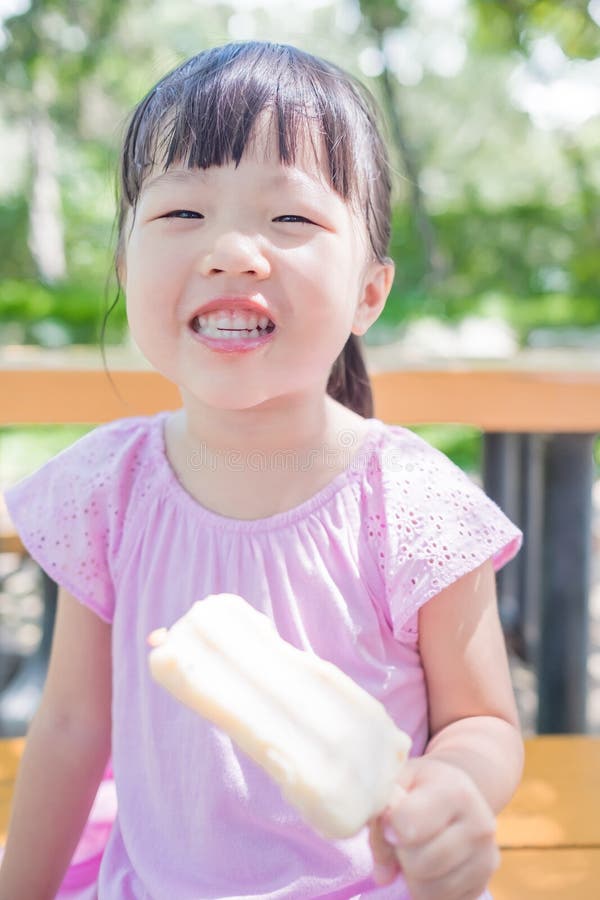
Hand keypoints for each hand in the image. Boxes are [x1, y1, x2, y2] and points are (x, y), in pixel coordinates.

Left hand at [369, 757, 498, 899]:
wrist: (457, 794)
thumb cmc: (420, 787)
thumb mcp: (397, 784)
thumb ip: (381, 818)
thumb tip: (383, 876)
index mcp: (456, 792)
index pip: (407, 826)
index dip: (389, 828)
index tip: (391, 819)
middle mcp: (480, 825)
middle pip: (419, 864)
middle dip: (401, 855)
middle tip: (404, 838)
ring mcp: (487, 858)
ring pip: (430, 891)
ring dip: (412, 877)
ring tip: (417, 851)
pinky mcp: (483, 884)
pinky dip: (427, 891)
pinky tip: (431, 866)